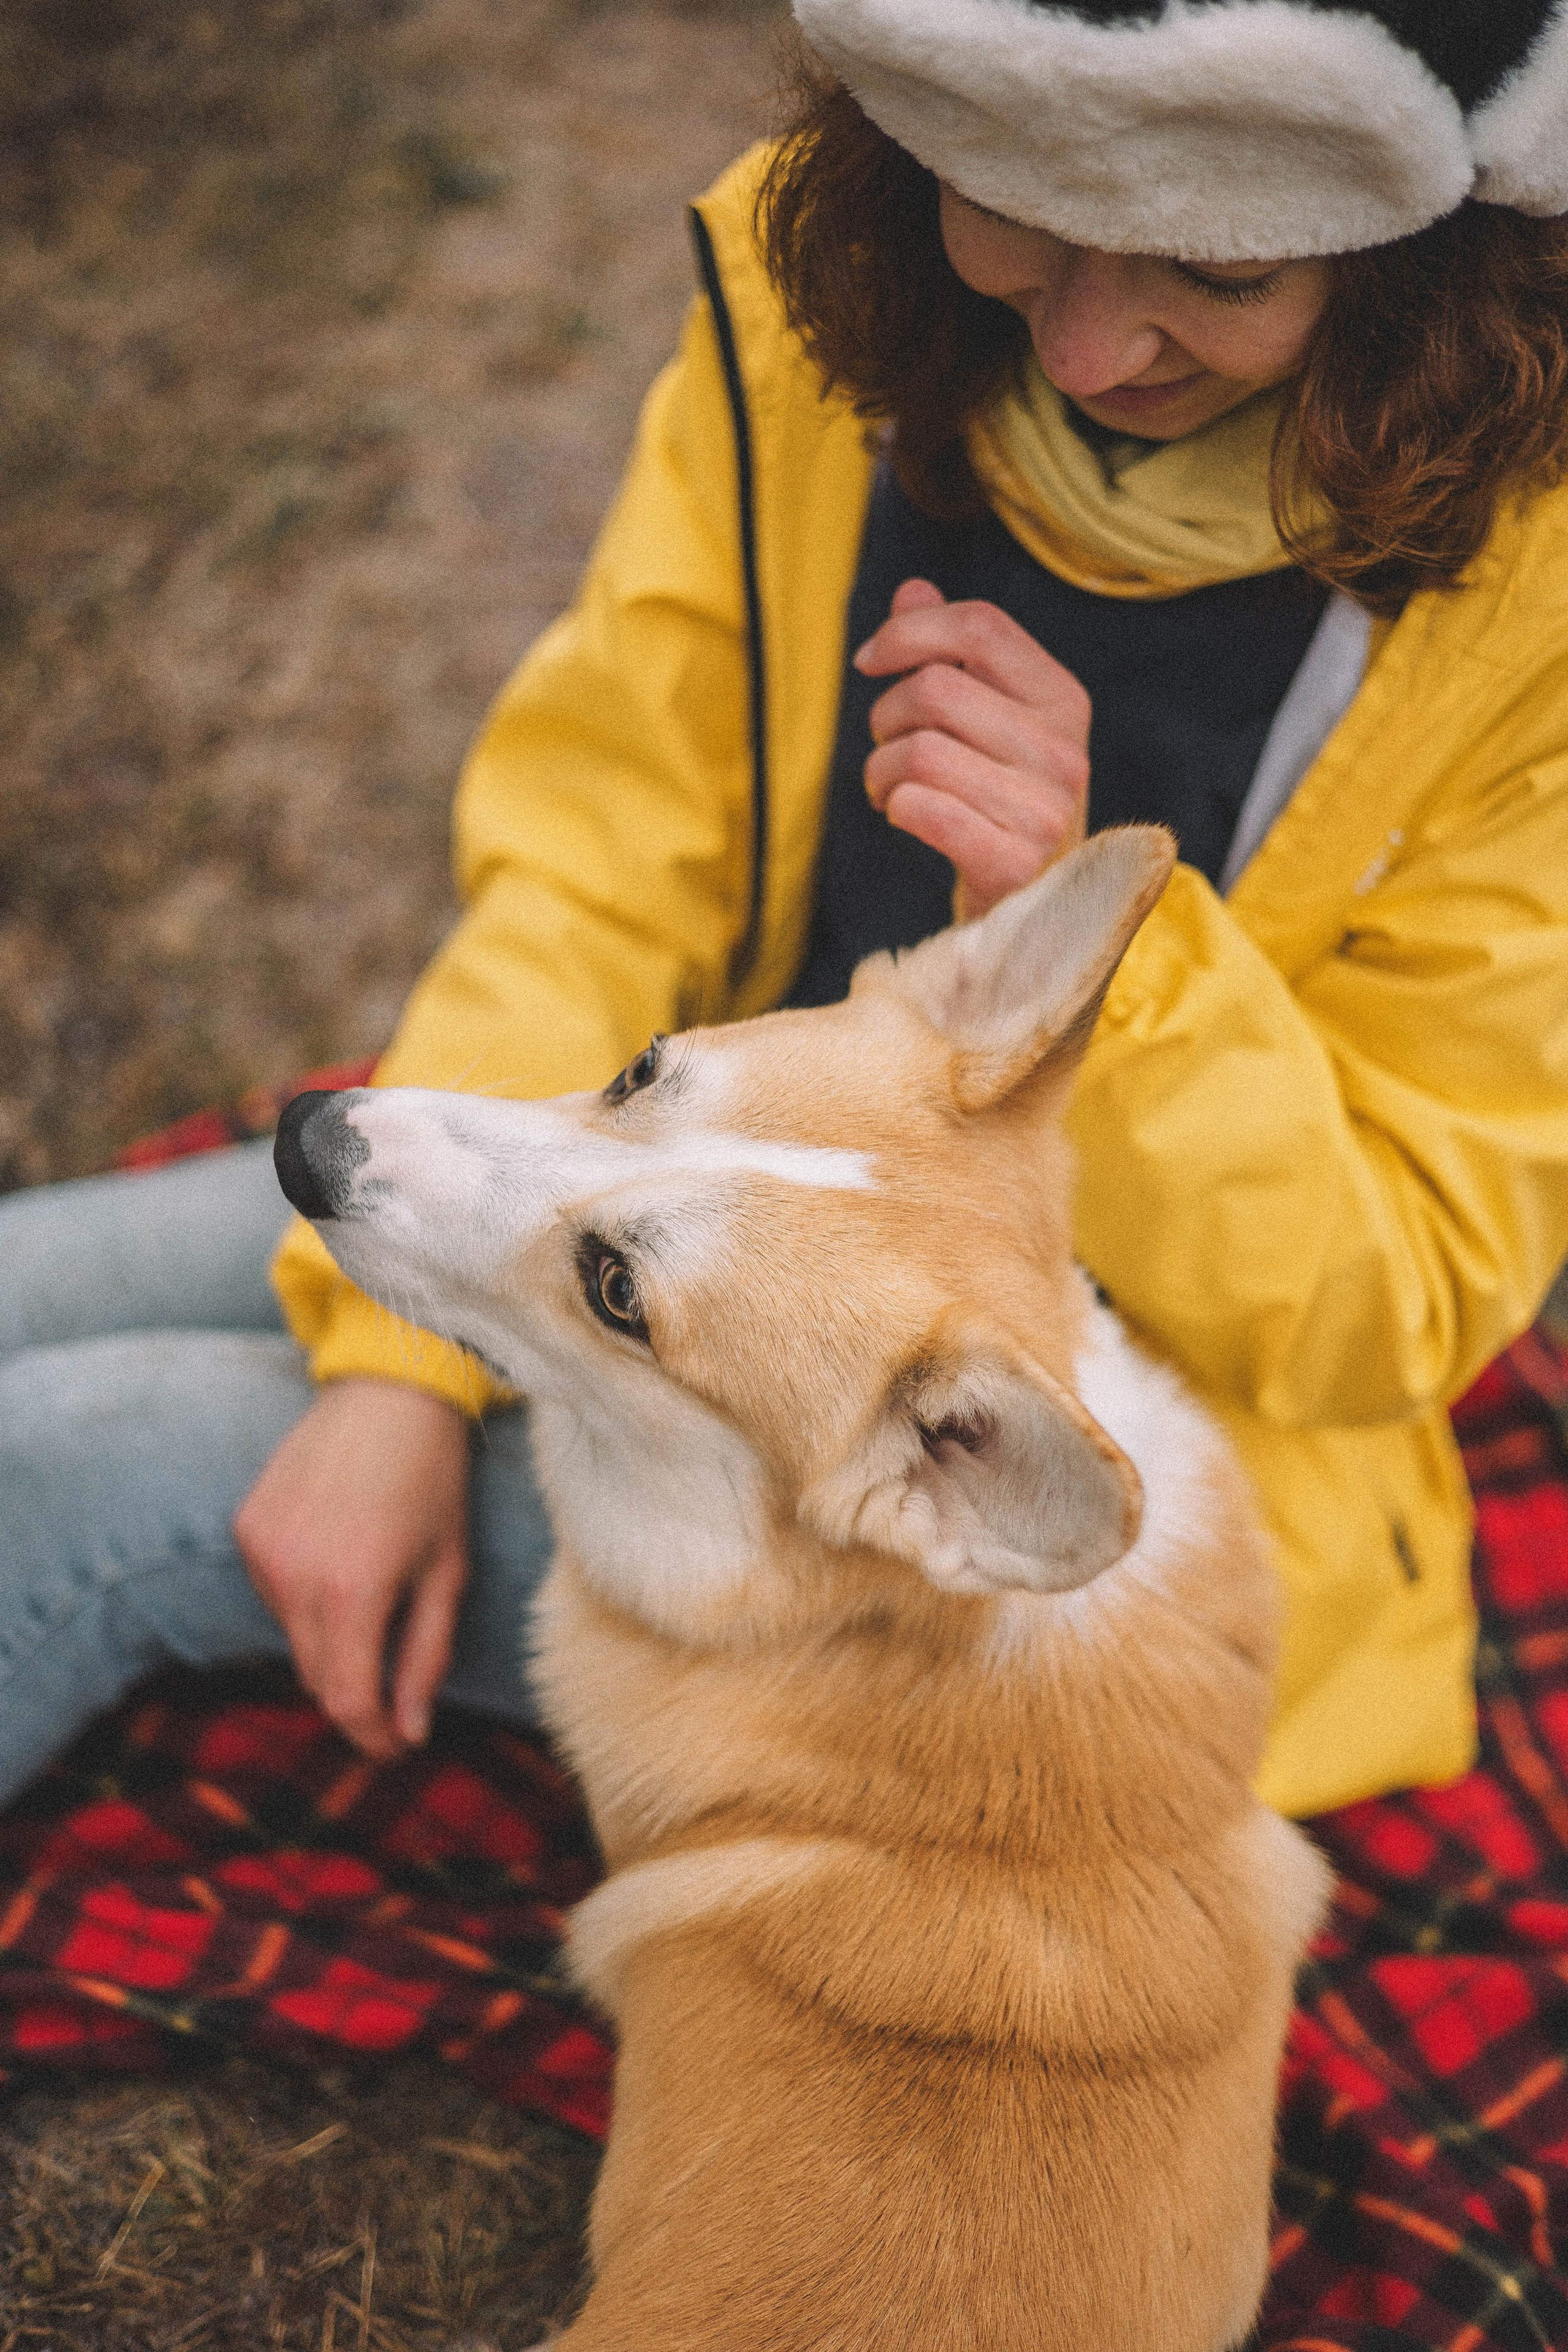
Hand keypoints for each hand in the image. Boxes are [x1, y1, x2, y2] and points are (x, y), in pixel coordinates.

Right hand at [233, 1378, 470, 1760]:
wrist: (391, 1391)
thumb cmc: (434, 1480)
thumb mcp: (448, 1574)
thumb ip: (425, 1658)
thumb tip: (410, 1732)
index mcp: (354, 1592)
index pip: (347, 1701)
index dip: (372, 1736)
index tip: (397, 1747)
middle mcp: (295, 1577)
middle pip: (316, 1677)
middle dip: (356, 1695)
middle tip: (395, 1693)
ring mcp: (263, 1551)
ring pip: (292, 1637)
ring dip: (331, 1639)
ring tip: (374, 1590)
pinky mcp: (247, 1528)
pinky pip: (272, 1592)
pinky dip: (304, 1595)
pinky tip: (339, 1554)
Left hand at [854, 578, 1091, 919]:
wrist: (1028, 908)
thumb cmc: (998, 804)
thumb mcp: (988, 723)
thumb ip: (954, 655)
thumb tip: (912, 590)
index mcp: (1064, 701)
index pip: (981, 627)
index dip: (909, 631)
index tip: (869, 660)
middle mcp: (1064, 752)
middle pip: (935, 689)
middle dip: (886, 717)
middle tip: (888, 748)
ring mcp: (1045, 811)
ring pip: (917, 751)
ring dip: (881, 771)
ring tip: (893, 790)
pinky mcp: (1013, 864)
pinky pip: (920, 807)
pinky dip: (896, 808)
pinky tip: (907, 818)